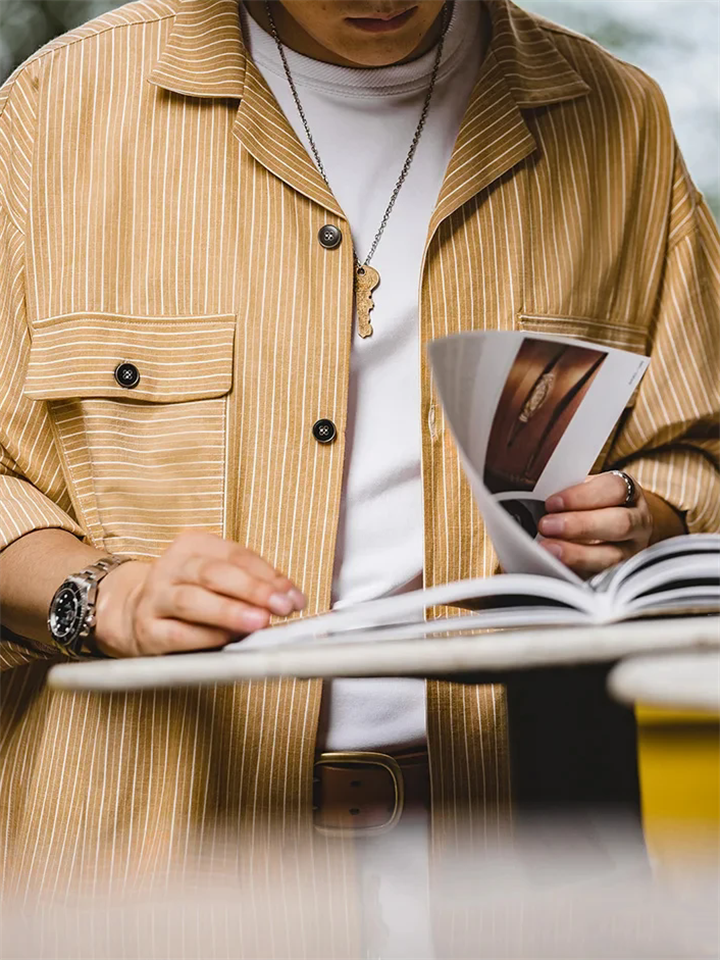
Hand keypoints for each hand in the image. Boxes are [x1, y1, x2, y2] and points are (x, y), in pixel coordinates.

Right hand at [93, 530, 305, 657]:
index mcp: (193, 545)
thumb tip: (290, 598)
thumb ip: (254, 585)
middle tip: (281, 606)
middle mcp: (171, 567)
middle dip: (253, 589)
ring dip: (229, 611)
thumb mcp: (220, 580)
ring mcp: (155, 598)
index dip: (269, 575)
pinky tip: (227, 639)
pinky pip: (178, 633)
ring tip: (259, 621)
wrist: (133, 613)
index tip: (294, 597)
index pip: (237, 555)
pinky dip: (205, 636)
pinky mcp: (147, 630)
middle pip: (214, 573)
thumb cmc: (189, 594)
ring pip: (192, 601)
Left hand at [537, 471, 654, 576]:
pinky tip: (557, 569)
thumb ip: (568, 495)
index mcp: (629, 494)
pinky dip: (577, 573)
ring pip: (613, 556)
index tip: (552, 503)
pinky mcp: (619, 576)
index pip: (614, 489)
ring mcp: (632, 552)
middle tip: (546, 525)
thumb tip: (535, 499)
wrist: (614, 529)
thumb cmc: (593, 507)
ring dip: (577, 554)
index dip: (582, 495)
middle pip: (619, 524)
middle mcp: (638, 523)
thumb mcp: (585, 492)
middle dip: (580, 525)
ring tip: (548, 549)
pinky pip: (601, 579)